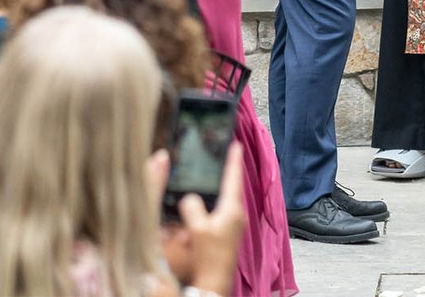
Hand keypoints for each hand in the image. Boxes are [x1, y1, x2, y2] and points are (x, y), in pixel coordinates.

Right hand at [157, 140, 245, 296]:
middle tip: (217, 159)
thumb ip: (192, 208)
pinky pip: (216, 215)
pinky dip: (207, 210)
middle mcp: (236, 214)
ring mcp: (232, 224)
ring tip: (202, 184)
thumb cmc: (210, 256)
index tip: (236, 144)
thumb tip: (189, 197)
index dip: (233, 159)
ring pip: (220, 202)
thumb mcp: (198, 229)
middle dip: (222, 175)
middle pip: (228, 188)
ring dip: (211, 195)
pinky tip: (195, 214)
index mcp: (232, 208)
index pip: (233, 177)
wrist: (215, 280)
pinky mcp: (226, 234)